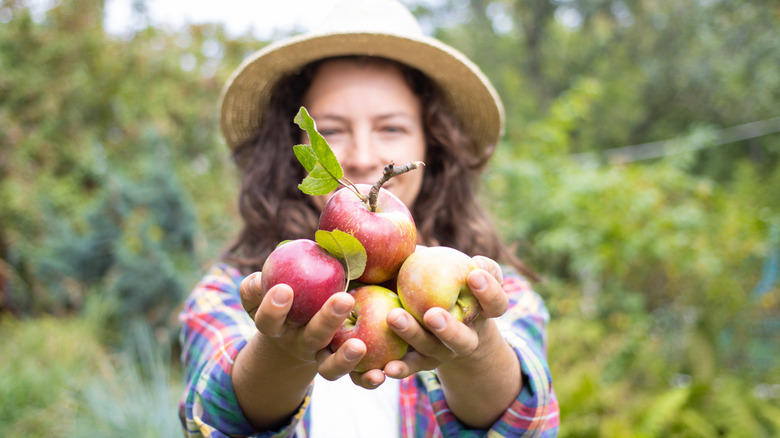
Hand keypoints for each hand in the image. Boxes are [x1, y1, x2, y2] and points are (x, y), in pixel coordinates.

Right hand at [238, 273, 371, 381]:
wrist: (297, 332)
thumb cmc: (287, 296)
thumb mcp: (273, 287)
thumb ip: (272, 273)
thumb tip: (284, 255)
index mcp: (278, 326)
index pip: (268, 319)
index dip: (273, 308)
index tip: (284, 289)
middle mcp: (300, 342)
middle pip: (311, 336)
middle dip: (326, 320)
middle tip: (344, 299)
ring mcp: (321, 358)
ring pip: (329, 367)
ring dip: (344, 359)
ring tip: (359, 347)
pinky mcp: (342, 368)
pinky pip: (354, 378)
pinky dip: (366, 379)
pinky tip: (380, 375)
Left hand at [372, 256, 507, 379]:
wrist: (445, 323)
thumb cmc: (451, 284)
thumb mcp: (455, 270)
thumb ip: (447, 258)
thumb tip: (418, 244)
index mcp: (483, 312)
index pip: (496, 304)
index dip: (489, 291)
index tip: (474, 274)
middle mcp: (467, 337)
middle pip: (463, 339)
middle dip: (448, 328)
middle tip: (432, 314)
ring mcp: (445, 353)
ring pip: (432, 349)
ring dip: (413, 335)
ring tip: (393, 317)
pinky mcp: (423, 363)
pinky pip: (412, 366)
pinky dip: (400, 368)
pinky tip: (385, 367)